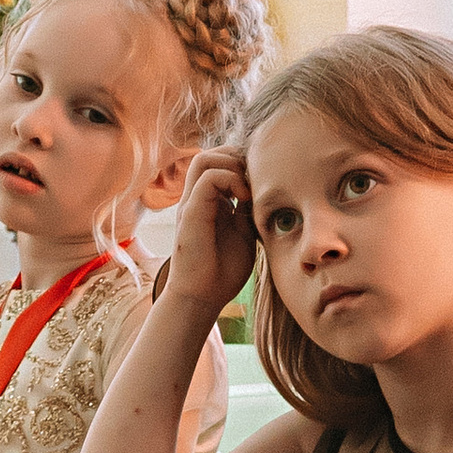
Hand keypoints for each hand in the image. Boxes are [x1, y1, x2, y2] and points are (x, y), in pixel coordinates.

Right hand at [165, 150, 259, 319]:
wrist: (202, 298)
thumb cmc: (222, 273)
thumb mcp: (245, 236)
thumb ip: (248, 213)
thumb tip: (262, 193)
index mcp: (208, 202)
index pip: (219, 163)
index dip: (241, 164)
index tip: (261, 184)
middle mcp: (196, 199)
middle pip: (210, 154)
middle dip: (236, 158)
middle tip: (255, 181)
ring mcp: (191, 204)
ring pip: (204, 158)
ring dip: (231, 165)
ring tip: (248, 189)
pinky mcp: (191, 213)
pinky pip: (207, 178)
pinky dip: (230, 180)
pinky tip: (244, 199)